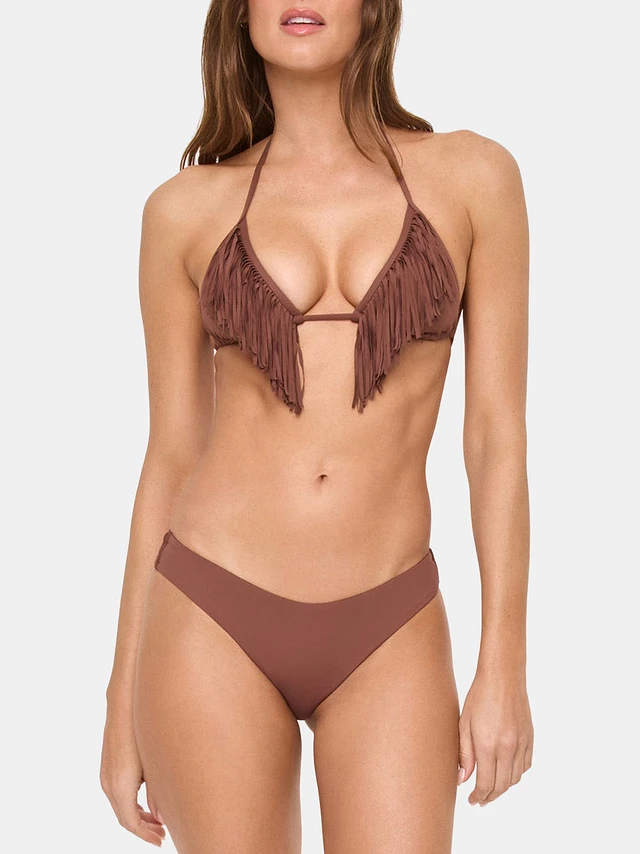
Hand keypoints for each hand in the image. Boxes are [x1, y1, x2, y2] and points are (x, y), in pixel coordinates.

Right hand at [100, 707, 166, 845]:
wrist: (124, 705)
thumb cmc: (143, 732)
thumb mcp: (154, 765)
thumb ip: (157, 793)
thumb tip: (161, 817)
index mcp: (121, 787)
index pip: (131, 823)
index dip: (146, 835)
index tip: (162, 840)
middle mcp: (109, 784)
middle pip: (125, 818)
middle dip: (143, 829)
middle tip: (162, 833)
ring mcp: (106, 775)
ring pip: (120, 807)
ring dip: (137, 817)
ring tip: (157, 821)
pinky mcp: (107, 767)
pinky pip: (117, 795)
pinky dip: (131, 805)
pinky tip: (146, 804)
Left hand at [457, 670, 532, 805]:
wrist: (503, 677)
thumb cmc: (479, 697)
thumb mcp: (464, 724)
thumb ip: (465, 754)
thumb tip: (463, 780)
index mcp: (488, 745)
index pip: (486, 784)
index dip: (478, 796)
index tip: (472, 801)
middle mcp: (508, 748)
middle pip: (502, 786)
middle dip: (490, 796)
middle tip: (480, 800)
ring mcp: (521, 744)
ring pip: (515, 778)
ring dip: (503, 787)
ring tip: (492, 788)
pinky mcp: (530, 738)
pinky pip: (525, 765)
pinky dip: (516, 774)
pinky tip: (506, 772)